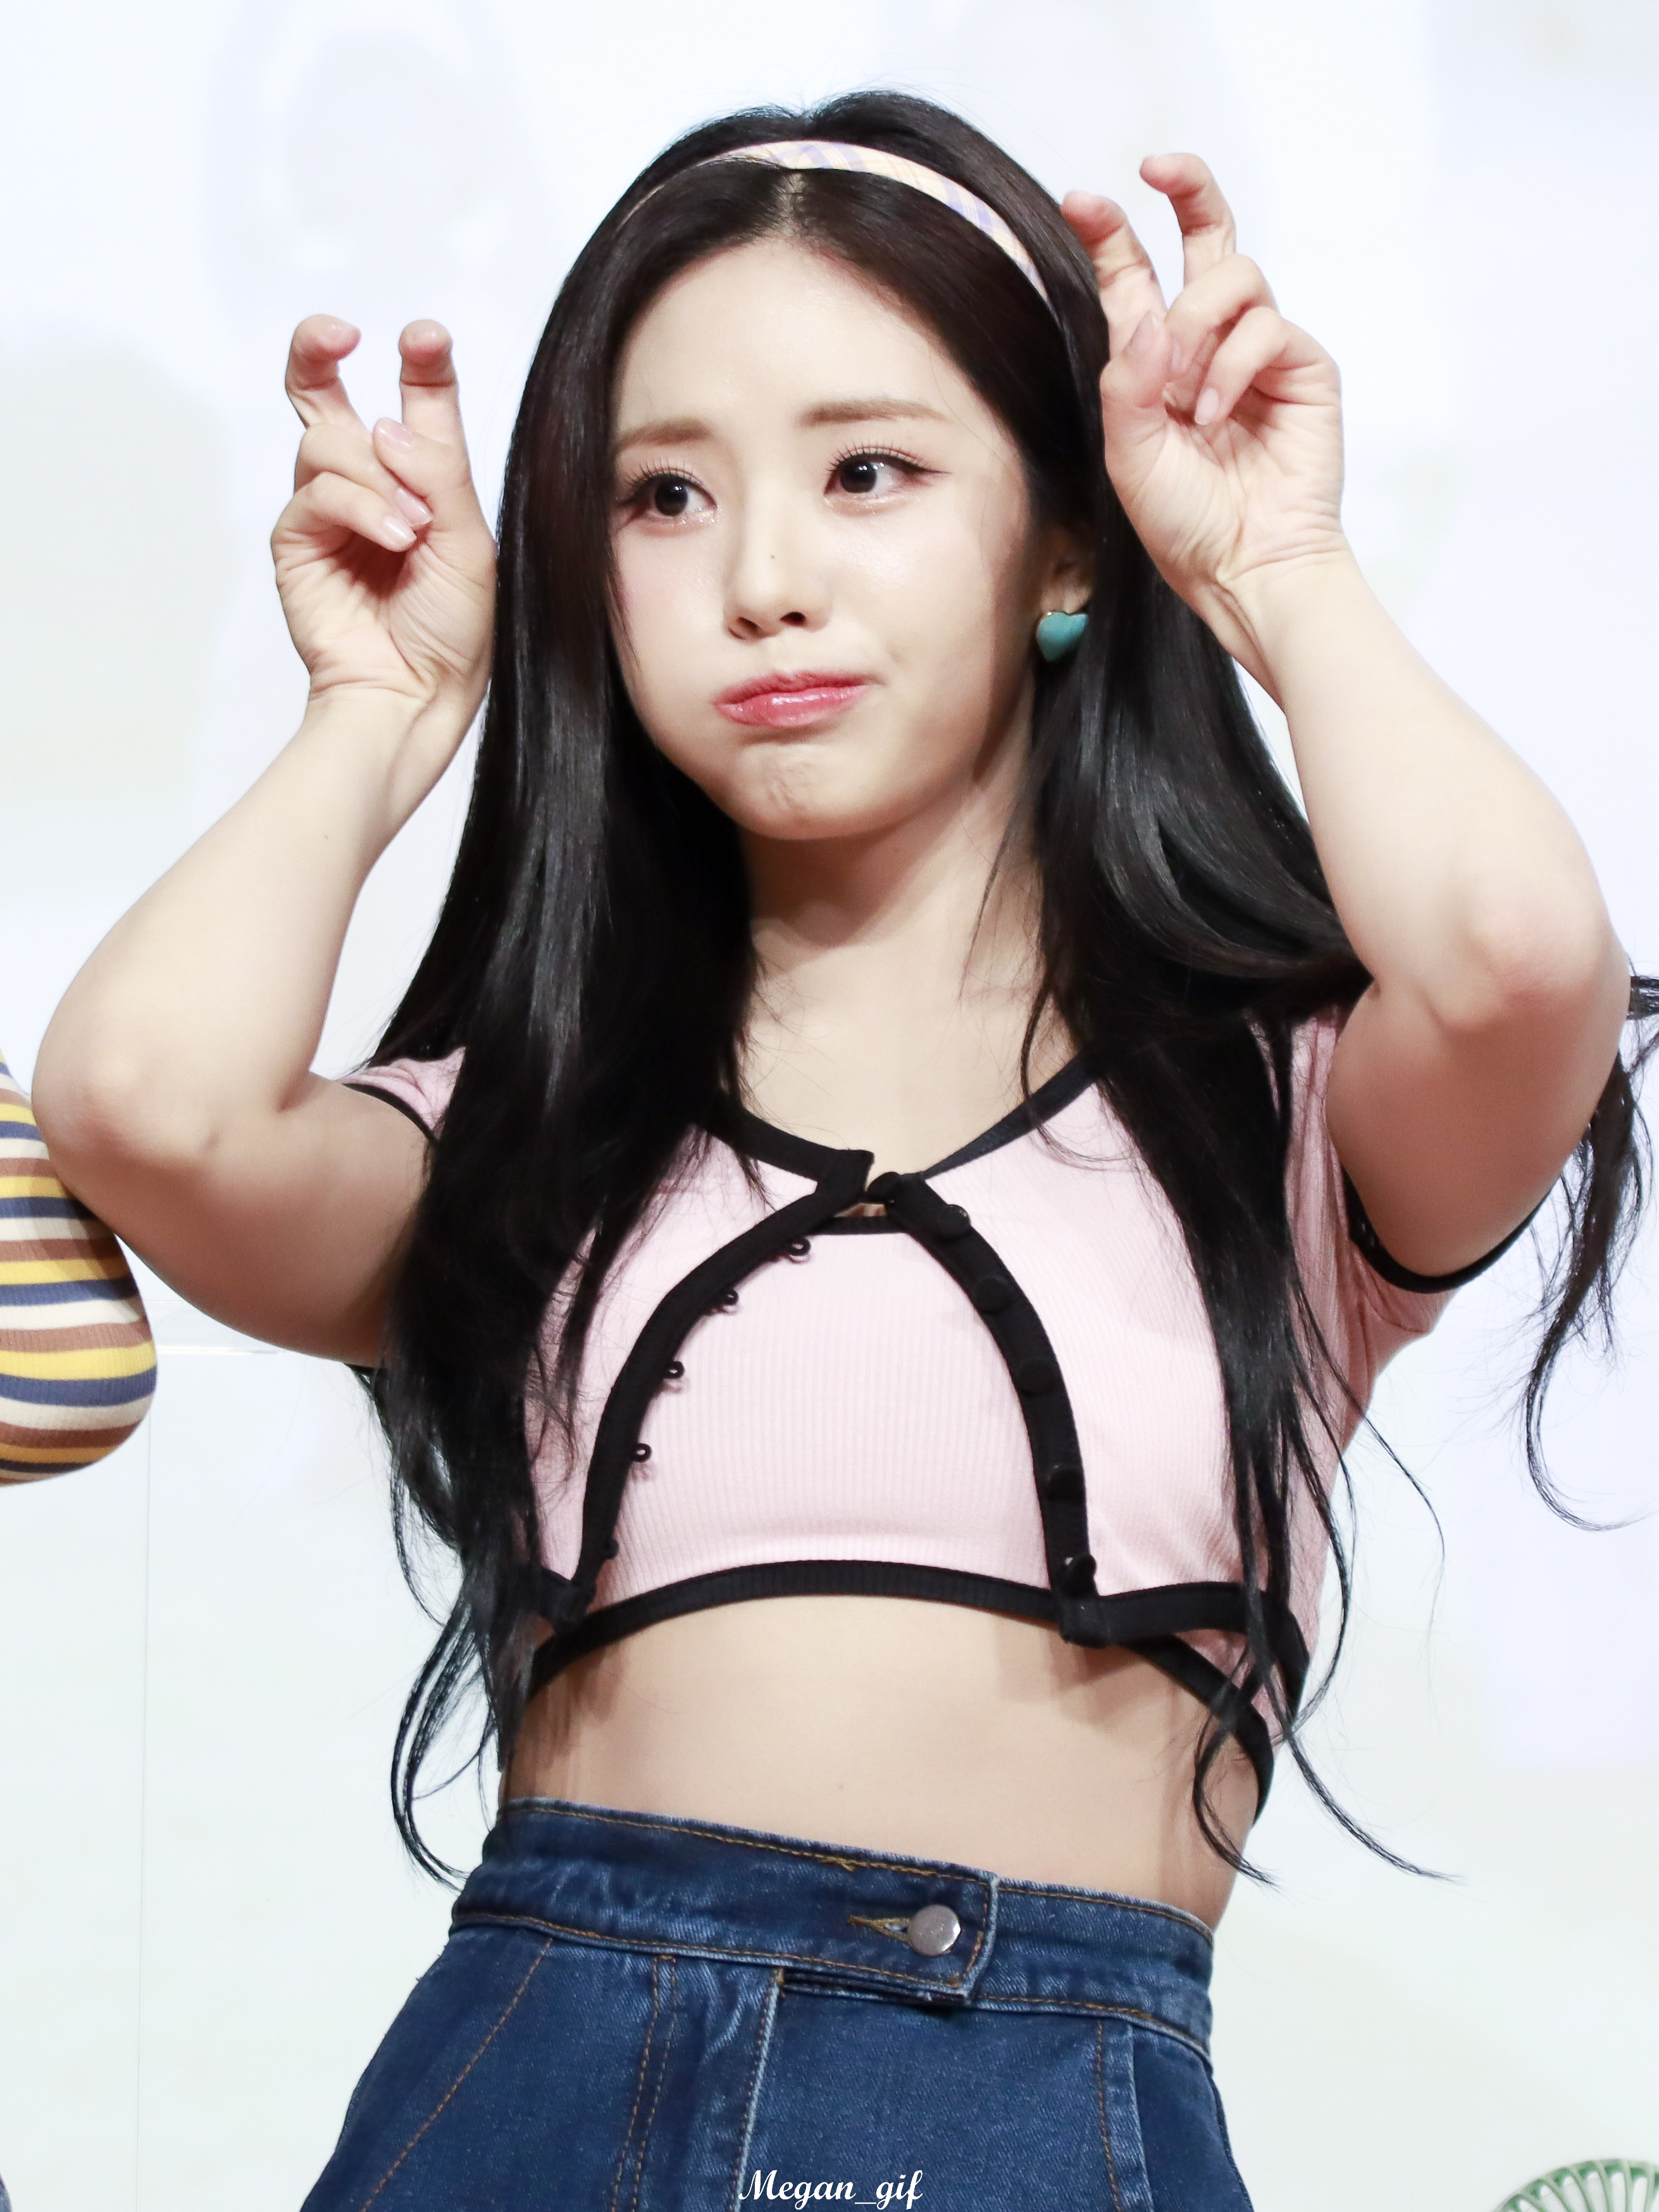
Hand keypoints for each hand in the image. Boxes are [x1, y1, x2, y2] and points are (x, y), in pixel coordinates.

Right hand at [271, 315, 495, 731]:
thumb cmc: (453, 631)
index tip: (425, 337)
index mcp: (423, 481)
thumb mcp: (470, 543)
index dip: (418, 364)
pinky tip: (392, 539)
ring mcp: (328, 511)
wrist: (418, 693)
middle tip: (339, 333)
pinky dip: (357, 507)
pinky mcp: (298, 540)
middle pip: (326, 396)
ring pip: (328, 441)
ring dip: (374, 476)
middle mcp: (370, 486)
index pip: (414, 404)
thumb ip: (438, 475)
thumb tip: (382, 425)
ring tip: (410, 530)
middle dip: (320, 350)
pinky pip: (317, 492)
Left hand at [1063, 156, 1347, 685]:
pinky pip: (1267, 326)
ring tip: (1188, 397)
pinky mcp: (1303, 368)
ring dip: (1199, 326)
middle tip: (1160, 165)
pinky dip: (1233, 366)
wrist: (1245, 568)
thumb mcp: (1131, 454)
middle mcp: (1210, 345)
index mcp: (1158, 362)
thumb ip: (1128, 382)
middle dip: (1188, 187)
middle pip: (1209, 237)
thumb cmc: (1186, 524)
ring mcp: (1260, 353)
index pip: (1137, 278)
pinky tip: (1217, 414)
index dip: (1113, 234)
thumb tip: (1146, 314)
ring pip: (1233, 276)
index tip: (1082, 200)